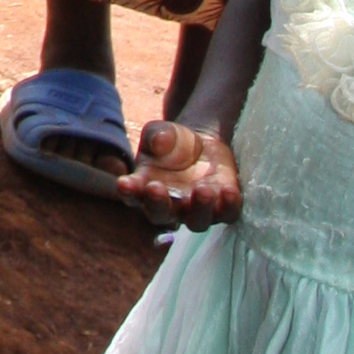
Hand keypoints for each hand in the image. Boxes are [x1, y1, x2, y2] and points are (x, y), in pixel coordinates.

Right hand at [120, 117, 242, 225]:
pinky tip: (228, 191)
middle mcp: (169, 206)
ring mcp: (196, 210)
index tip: (124, 183)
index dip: (128, 192)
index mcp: (145, 188)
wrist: (201, 144)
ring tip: (202, 190)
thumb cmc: (172, 141)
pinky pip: (227, 213)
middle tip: (156, 188)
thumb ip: (157, 135)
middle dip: (158, 204)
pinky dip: (229, 206)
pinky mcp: (222, 207)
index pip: (133, 195)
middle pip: (161, 216)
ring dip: (199, 208)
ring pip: (197, 221)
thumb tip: (160, 142)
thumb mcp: (161, 132)